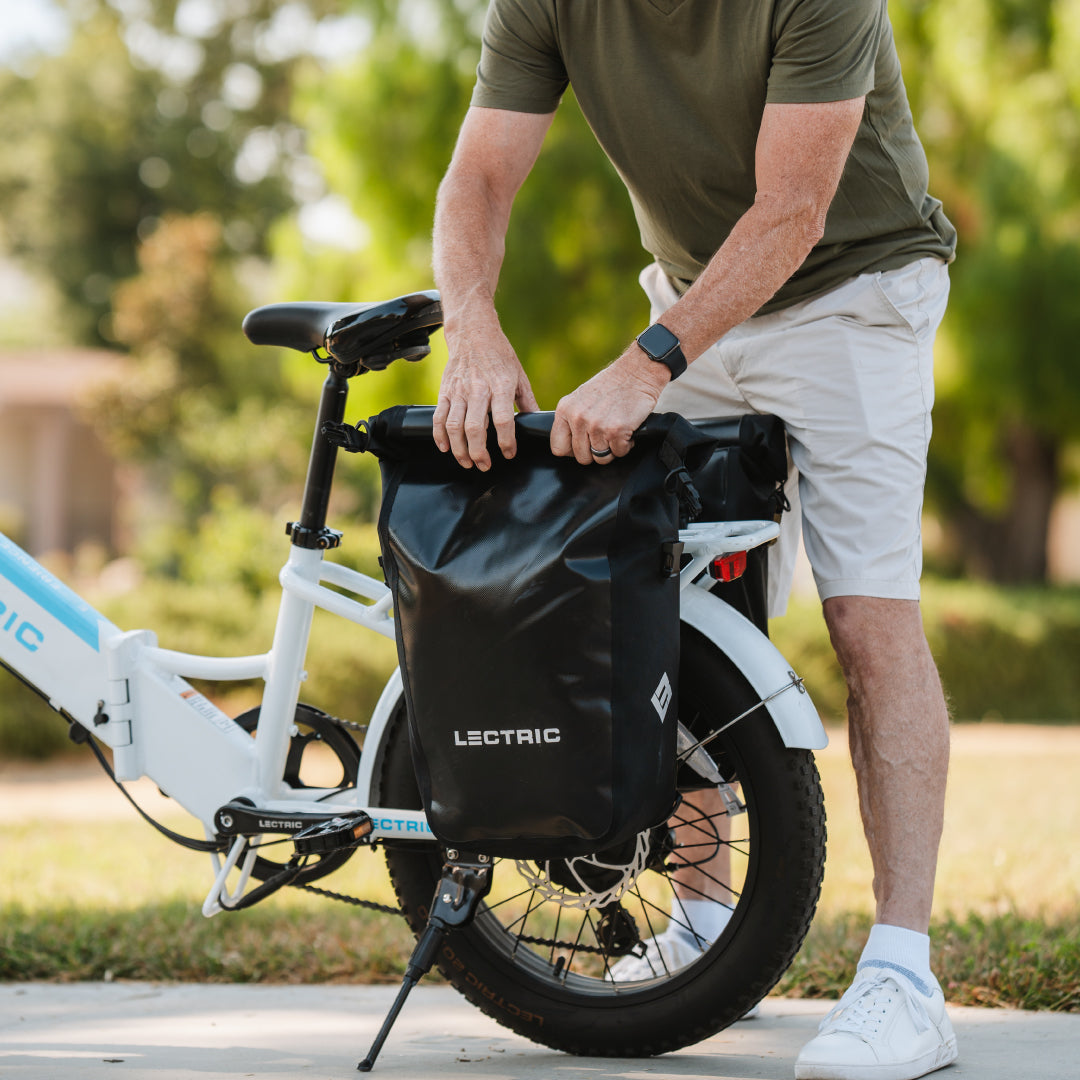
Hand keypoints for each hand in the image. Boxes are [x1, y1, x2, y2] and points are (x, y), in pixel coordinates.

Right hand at [433, 323, 538, 470]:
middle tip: (484, 466)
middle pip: (475, 428)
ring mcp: (459, 391)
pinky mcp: (445, 391)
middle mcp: (478, 390)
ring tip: (467, 462)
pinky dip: (439, 436)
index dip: (506, 441)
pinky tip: (445, 448)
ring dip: (459, 449)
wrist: (473, 333)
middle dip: (479, 452)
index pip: (503, 420)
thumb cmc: (500, 355)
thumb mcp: (519, 375)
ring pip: (454, 426)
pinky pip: (439, 417)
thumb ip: (527, 401)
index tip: (509, 454)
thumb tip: (536, 422)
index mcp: (501, 386)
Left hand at [550, 345, 669, 464]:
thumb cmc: (611, 385)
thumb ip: (572, 420)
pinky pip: (619, 453)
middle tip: (605, 438)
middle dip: (595, 452)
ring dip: (612, 448)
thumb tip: (570, 446)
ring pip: (601, 457)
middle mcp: (578, 418)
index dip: (572, 451)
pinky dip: (626, 445)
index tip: (584, 445)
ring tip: (616, 432)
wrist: (636, 372)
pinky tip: (627, 430)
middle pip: (581, 457)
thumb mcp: (581, 398)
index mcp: (565, 410)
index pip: (558, 447)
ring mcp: (596, 425)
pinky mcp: (615, 430)